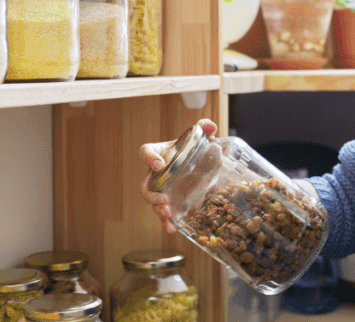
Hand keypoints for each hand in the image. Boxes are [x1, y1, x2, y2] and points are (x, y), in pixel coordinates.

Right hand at [140, 118, 217, 232]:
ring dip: (157, 209)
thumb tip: (209, 126)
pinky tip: (172, 228)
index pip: (146, 152)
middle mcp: (157, 173)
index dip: (149, 158)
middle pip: (145, 184)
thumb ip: (204, 127)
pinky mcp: (172, 202)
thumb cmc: (196, 149)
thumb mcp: (201, 137)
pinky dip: (166, 222)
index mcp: (160, 153)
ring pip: (153, 202)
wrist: (204, 165)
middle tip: (163, 198)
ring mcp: (163, 190)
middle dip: (151, 194)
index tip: (159, 164)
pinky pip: (165, 214)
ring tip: (166, 213)